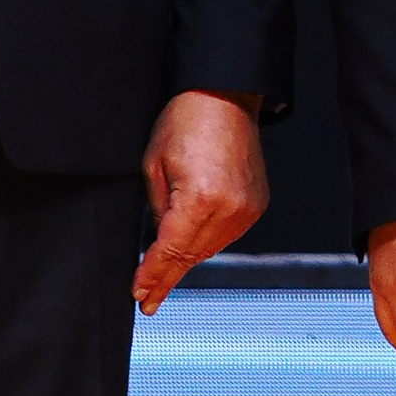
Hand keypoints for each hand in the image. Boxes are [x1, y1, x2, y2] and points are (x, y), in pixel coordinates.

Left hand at [134, 90, 267, 310]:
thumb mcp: (153, 167)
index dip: (152, 276)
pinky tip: (191, 244)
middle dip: (167, 277)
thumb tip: (158, 242)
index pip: (169, 251)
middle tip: (148, 298)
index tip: (140, 296)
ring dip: (187, 260)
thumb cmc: (185, 122)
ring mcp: (247, 209)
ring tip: (164, 272)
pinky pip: (226, 236)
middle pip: (191, 257)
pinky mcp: (256, 205)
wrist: (224, 97)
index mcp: (199, 199)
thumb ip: (156, 210)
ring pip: (210, 250)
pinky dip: (207, 242)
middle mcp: (228, 209)